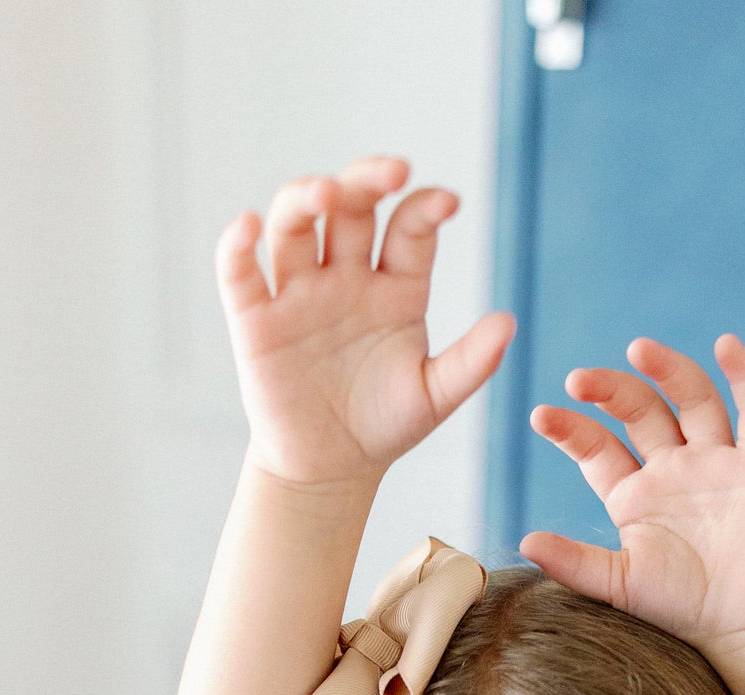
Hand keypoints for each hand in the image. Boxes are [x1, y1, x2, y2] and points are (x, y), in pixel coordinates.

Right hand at [217, 155, 514, 489]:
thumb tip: (507, 323)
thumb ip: (470, 362)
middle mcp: (346, 277)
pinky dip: (236, 245)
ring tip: (324, 193)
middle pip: (351, 206)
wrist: (330, 471)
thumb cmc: (384, 427)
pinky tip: (248, 225)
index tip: (447, 204)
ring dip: (306, 197)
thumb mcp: (433, 398)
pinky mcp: (256, 321)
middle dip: (367, 179)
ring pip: (295, 223)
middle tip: (391, 172)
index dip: (426, 207)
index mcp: (395, 287)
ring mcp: (299, 294)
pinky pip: (240, 273)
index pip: (410, 228)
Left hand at [521, 336, 744, 654]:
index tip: (541, 417)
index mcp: (635, 495)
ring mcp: (717, 462)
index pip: (597, 448)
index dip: (571, 430)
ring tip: (637, 349)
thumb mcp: (619, 585)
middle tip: (579, 379)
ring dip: (667, 370)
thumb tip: (523, 541)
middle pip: (640, 412)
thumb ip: (573, 562)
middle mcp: (674, 469)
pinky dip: (744, 375)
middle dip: (611, 391)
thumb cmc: (681, 608)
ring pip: (692, 400)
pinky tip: (725, 345)